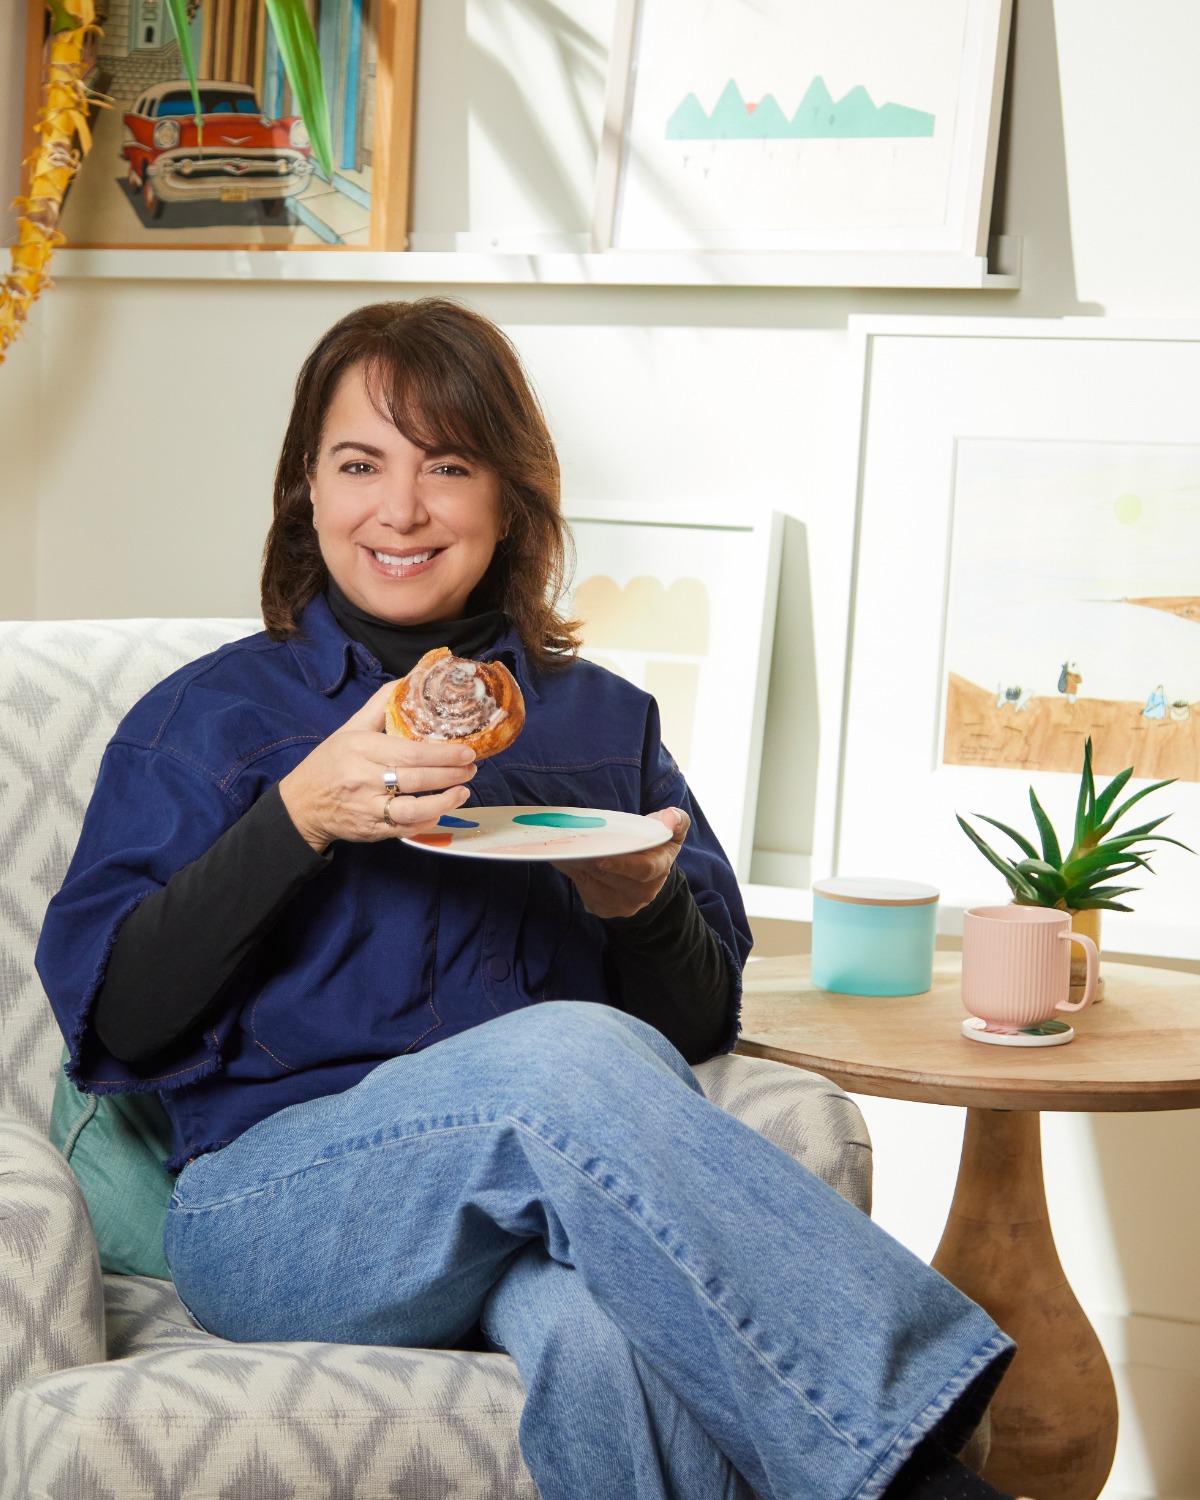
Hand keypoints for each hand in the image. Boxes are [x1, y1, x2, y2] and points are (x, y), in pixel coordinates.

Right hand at [279, 680, 476, 851]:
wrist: (302, 804)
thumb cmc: (331, 762)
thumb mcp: (351, 728)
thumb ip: (382, 704)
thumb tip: (414, 676)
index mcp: (360, 749)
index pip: (409, 753)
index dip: (443, 754)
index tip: (466, 751)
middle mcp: (363, 779)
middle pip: (416, 779)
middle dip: (450, 774)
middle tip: (472, 768)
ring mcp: (367, 807)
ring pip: (412, 809)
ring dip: (444, 801)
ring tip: (463, 792)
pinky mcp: (371, 830)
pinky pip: (404, 828)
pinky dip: (426, 821)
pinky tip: (441, 810)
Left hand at [551, 807, 688, 919]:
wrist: (647, 873)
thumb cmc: (655, 844)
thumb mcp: (670, 831)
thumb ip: (677, 820)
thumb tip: (670, 817)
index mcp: (660, 868)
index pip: (643, 870)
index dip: (622, 865)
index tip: (602, 858)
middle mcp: (644, 891)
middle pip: (611, 877)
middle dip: (590, 862)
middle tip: (571, 846)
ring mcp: (625, 904)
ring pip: (594, 888)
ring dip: (578, 870)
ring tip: (564, 852)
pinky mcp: (607, 910)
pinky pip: (586, 896)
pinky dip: (575, 879)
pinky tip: (567, 863)